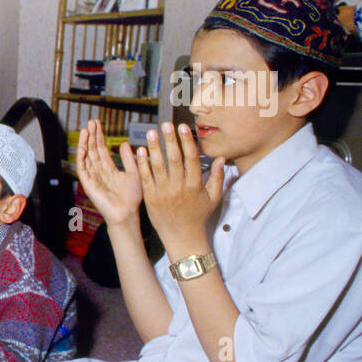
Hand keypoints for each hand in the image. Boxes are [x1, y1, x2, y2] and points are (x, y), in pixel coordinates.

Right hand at [76, 118, 142, 226]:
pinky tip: (83, 146)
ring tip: (86, 129)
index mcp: (109, 169)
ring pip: (87, 156)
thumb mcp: (134, 173)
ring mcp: (93, 177)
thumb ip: (128, 159)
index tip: (98, 124)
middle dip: (92, 135)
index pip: (102, 149)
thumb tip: (124, 143)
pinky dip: (81, 156)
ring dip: (85, 142)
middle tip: (91, 121)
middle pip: (93, 150)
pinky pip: (82, 168)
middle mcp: (99, 171)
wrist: (127, 213)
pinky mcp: (88, 184)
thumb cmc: (132, 198)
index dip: (99, 136)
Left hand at [135, 122, 225, 257]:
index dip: (187, 141)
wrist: (182, 237)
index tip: (182, 127)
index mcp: (195, 185)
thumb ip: (218, 177)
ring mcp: (164, 192)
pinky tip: (140, 151)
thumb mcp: (214, 198)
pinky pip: (146, 178)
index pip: (191, 158)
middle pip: (174, 159)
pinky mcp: (151, 198)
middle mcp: (179, 187)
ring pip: (158, 166)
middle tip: (165, 124)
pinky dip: (142, 164)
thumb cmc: (198, 216)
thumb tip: (222, 158)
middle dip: (169, 140)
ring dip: (154, 148)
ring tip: (151, 133)